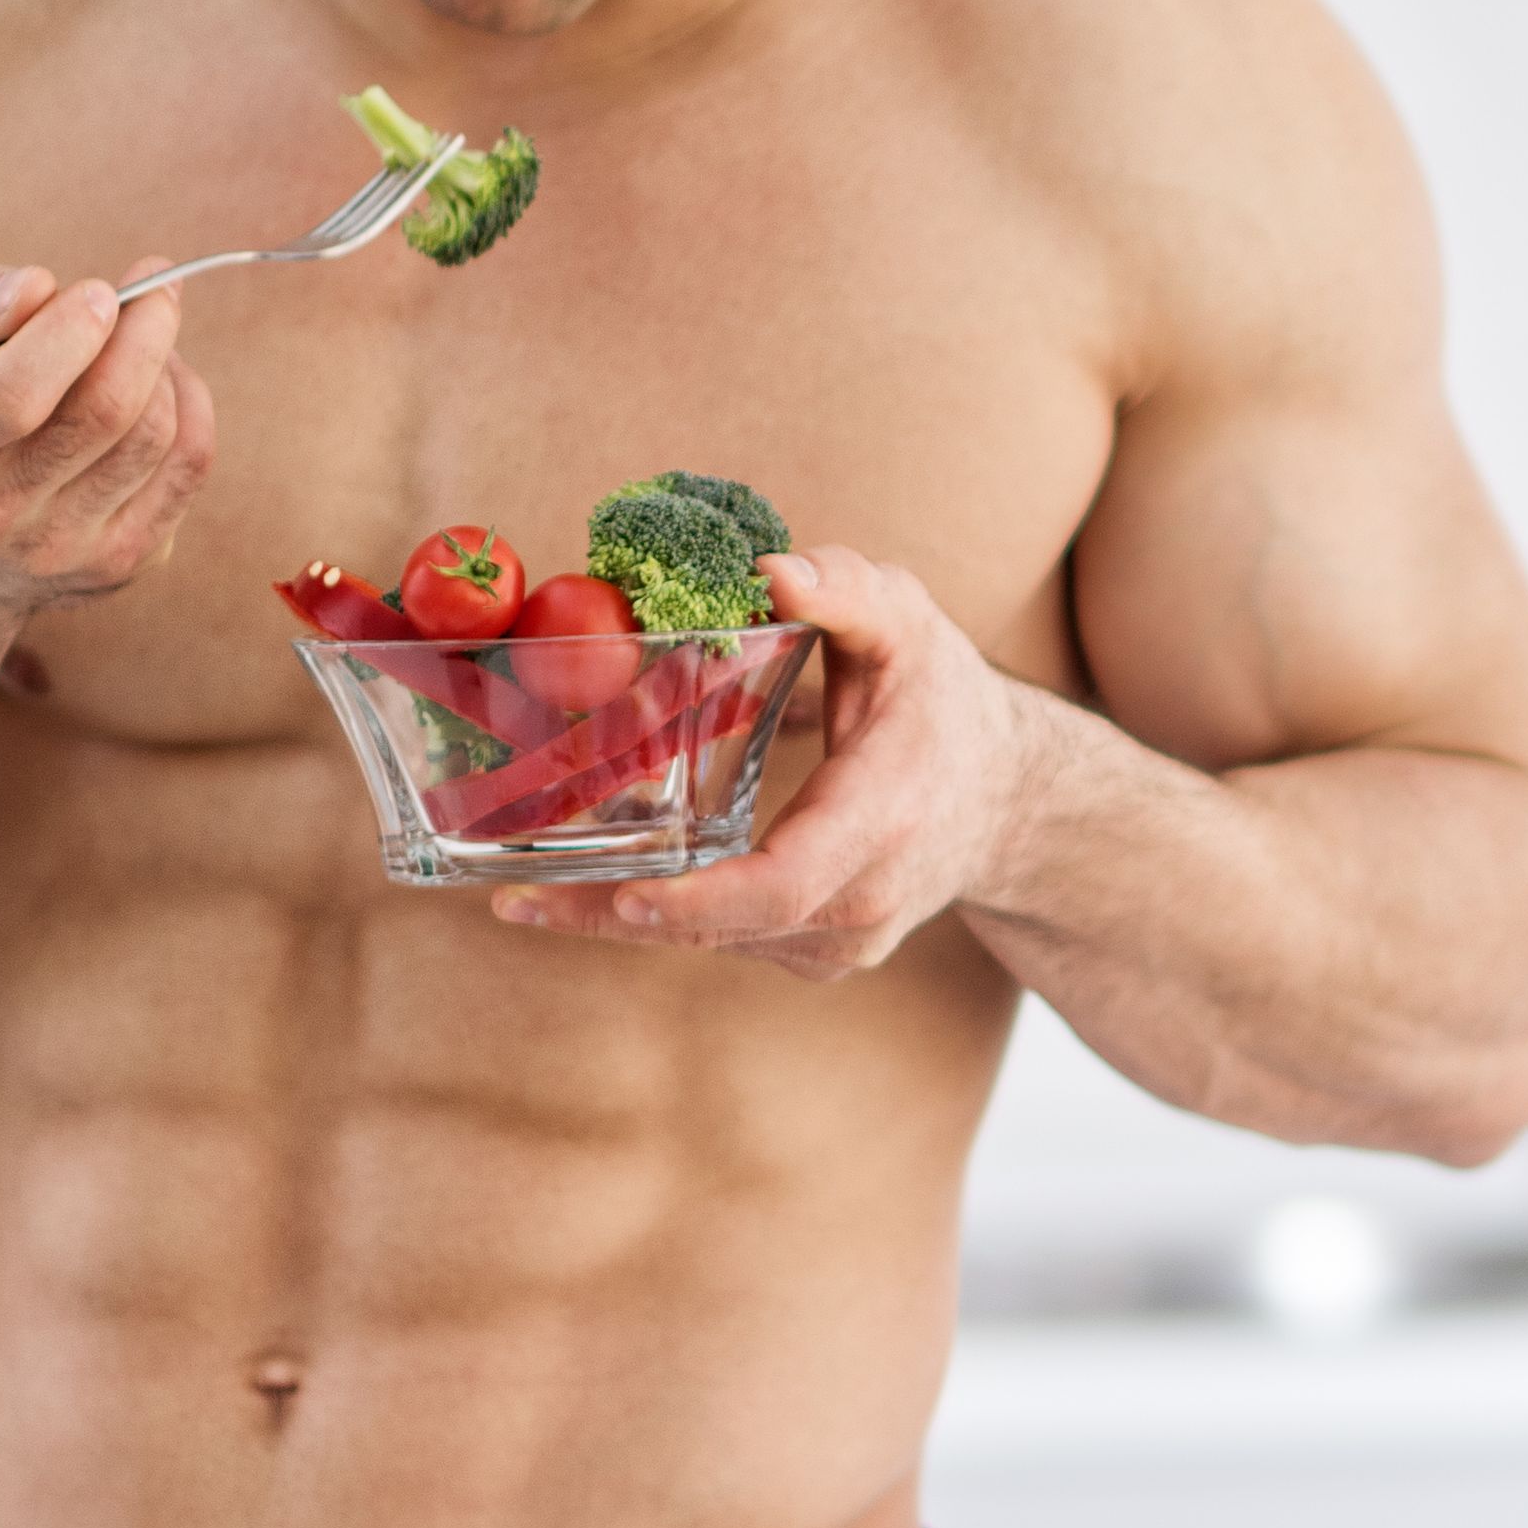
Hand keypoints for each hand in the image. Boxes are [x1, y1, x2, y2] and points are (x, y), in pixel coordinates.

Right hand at [0, 264, 213, 616]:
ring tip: (141, 337)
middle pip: (102, 414)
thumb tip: (34, 288)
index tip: (100, 290)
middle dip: (143, 333)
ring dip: (163, 366)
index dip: (67, 336)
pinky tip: (163, 382)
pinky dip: (189, 405)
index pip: (10, 401)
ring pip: (154, 435)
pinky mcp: (120, 562)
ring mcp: (60, 550)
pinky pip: (189, 466)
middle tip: (152, 288)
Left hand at [489, 543, 1054, 975]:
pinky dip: (670, 919)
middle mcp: (868, 896)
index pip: (789, 882)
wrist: (1010, 800)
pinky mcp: (829, 956)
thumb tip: (768, 571)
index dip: (704, 899)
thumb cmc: (946, 703)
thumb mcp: (909, 623)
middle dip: (617, 919)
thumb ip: (845, 589)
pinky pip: (736, 944)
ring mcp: (850, 939)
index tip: (627, 896)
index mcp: (884, 815)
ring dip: (627, 921)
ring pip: (724, 943)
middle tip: (516, 902)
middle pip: (732, 929)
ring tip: (531, 898)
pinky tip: (606, 894)